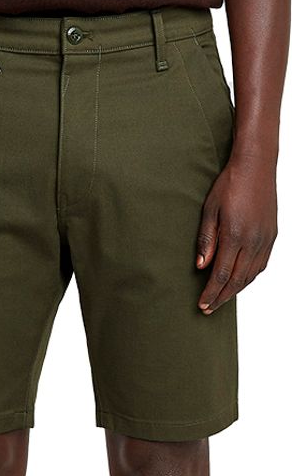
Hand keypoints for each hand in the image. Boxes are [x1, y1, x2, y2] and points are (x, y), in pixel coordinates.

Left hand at [196, 151, 277, 313]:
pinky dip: (249, 278)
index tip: (202, 305)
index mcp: (235, 235)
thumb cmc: (230, 184)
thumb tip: (202, 266)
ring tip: (221, 299)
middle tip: (208, 309)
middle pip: (237, 280)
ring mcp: (265, 240)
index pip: (222, 274)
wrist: (257, 166)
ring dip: (235, 290)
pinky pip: (260, 265)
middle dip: (221, 297)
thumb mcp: (210, 210)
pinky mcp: (272, 236)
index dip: (211, 293)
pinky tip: (239, 282)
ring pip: (250, 276)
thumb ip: (207, 240)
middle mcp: (253, 241)